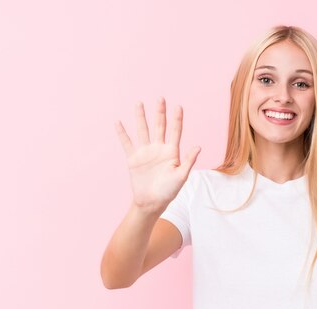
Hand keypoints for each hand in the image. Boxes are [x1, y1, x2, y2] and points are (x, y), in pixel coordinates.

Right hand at [114, 97, 200, 213]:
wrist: (151, 202)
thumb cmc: (169, 191)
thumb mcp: (181, 176)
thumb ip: (188, 161)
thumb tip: (198, 146)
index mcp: (172, 152)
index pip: (175, 132)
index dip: (177, 119)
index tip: (178, 106)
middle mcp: (158, 149)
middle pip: (159, 127)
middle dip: (160, 113)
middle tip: (160, 98)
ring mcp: (145, 152)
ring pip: (142, 130)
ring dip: (141, 117)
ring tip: (139, 103)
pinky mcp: (133, 158)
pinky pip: (126, 143)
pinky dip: (122, 133)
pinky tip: (118, 122)